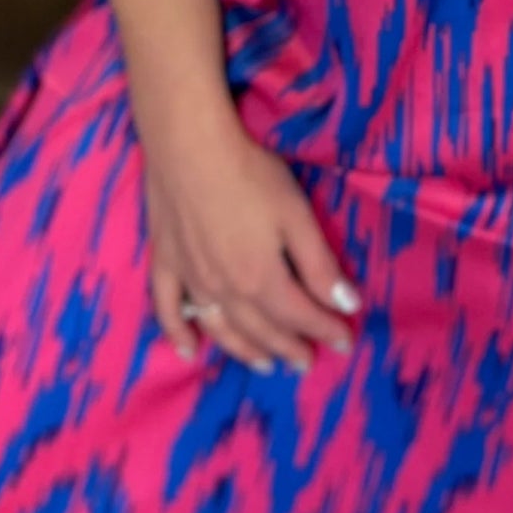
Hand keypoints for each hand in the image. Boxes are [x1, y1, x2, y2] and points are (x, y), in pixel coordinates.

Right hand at [142, 102, 362, 375]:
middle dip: (289, 347)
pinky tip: (189, 351)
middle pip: (262, 328)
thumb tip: (346, 305)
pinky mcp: (165, 264)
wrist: (187, 148)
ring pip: (221, 329)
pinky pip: (169, 311)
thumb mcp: (296, 216)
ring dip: (246, 351)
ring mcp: (190, 281)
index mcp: (261, 280)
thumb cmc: (250, 176)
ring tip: (265, 364)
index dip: (325, 328)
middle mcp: (225, 291)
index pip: (300, 315)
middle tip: (307, 360)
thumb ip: (319, 266)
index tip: (345, 341)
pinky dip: (179, 335)